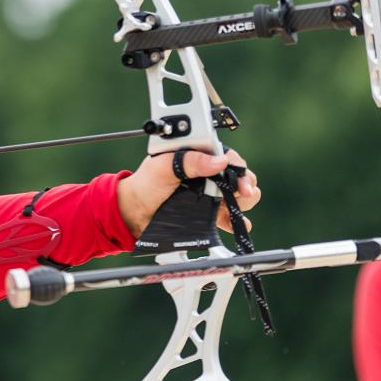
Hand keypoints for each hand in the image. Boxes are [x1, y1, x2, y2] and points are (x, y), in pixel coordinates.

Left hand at [116, 149, 260, 237]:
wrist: (134, 212)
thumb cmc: (145, 184)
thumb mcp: (163, 166)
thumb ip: (189, 161)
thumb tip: (219, 161)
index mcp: (199, 156)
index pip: (229, 157)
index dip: (239, 168)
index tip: (242, 182)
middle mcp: (208, 173)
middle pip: (239, 176)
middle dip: (246, 186)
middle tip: (242, 195)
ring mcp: (210, 193)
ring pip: (239, 196)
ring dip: (243, 202)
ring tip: (235, 208)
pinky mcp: (208, 212)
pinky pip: (229, 215)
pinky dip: (237, 221)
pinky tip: (238, 224)